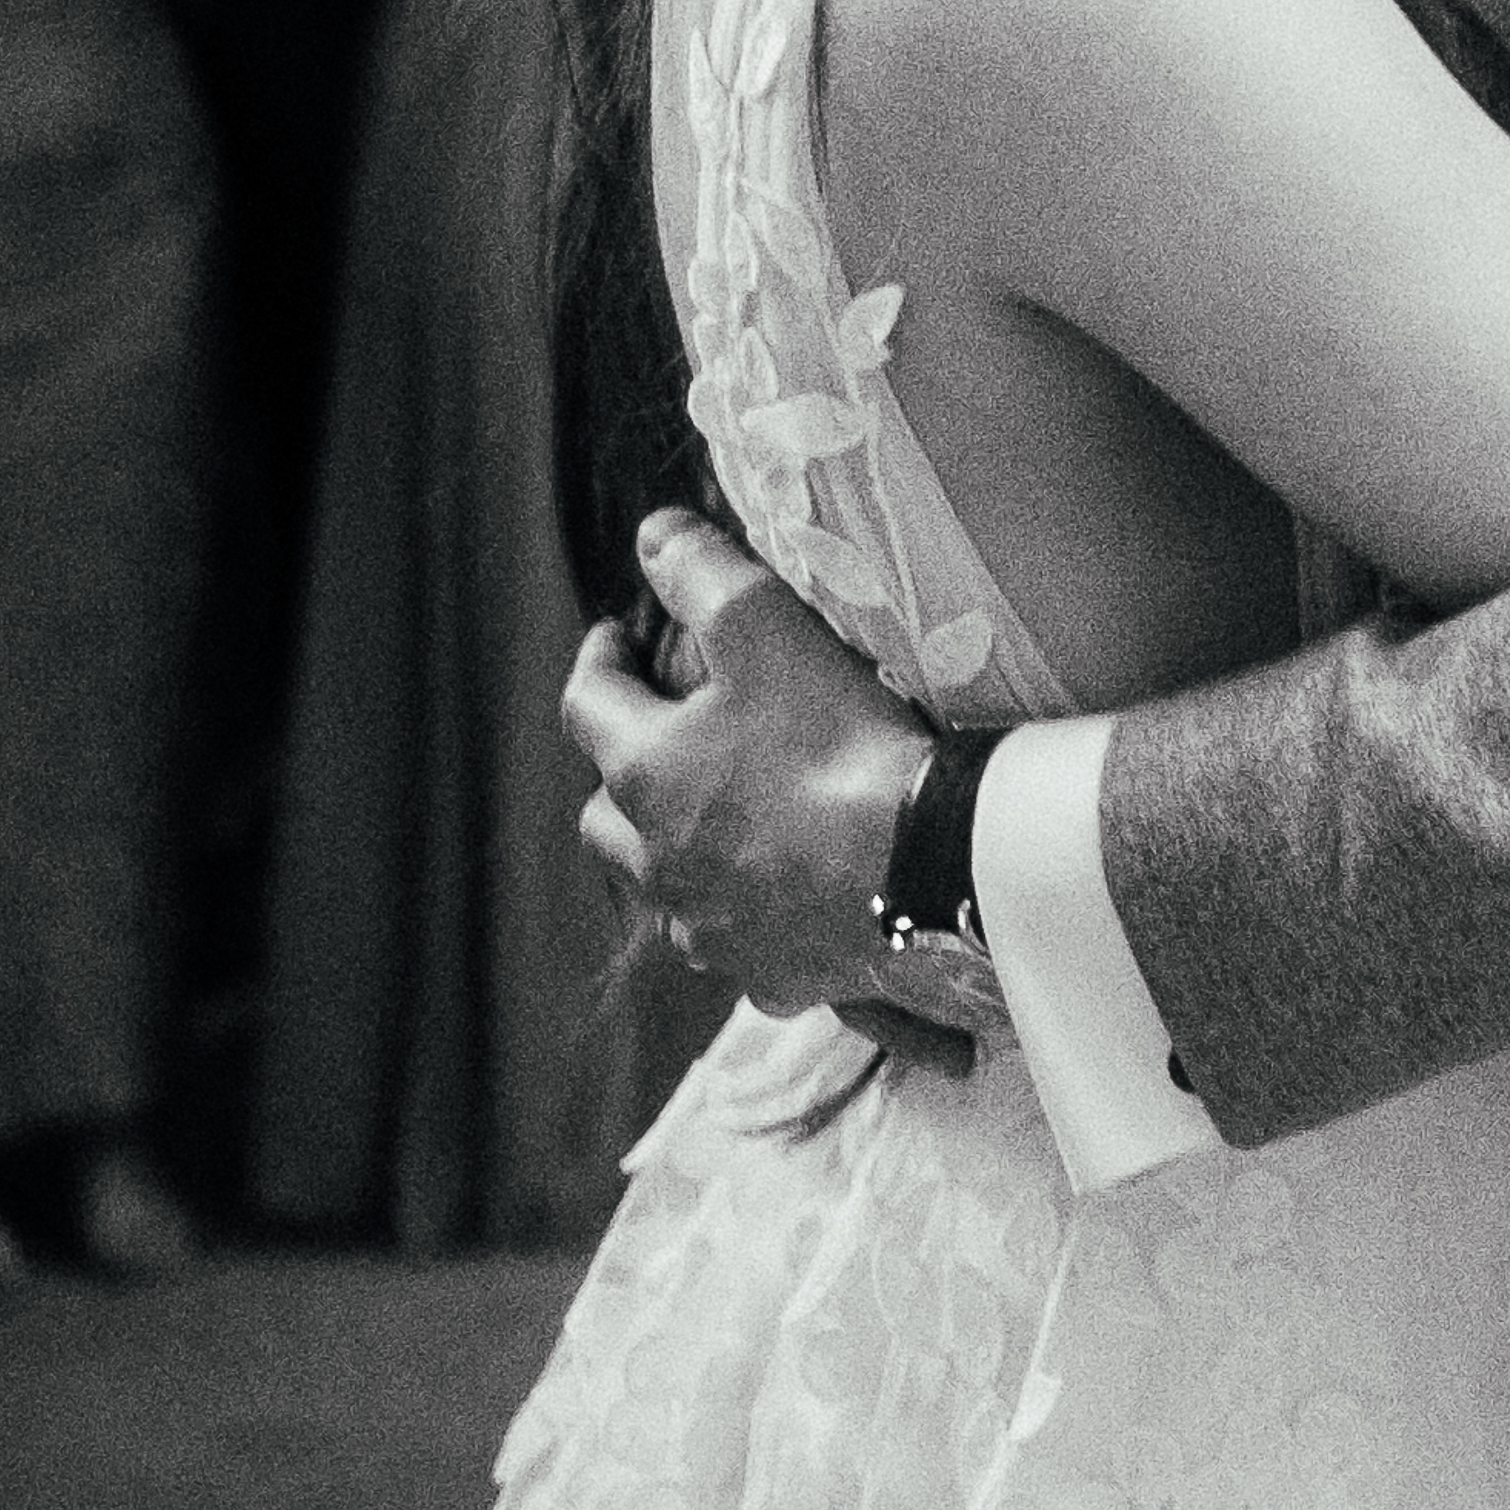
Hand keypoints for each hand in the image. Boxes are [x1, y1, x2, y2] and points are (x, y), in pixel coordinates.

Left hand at [567, 512, 935, 1019]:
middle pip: (602, 815)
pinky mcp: (768, 974)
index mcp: (645, 772)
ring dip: (671, 851)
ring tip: (713, 823)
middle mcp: (658, 860)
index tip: (615, 635)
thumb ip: (703, 574)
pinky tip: (778, 900)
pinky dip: (741, 916)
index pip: (587, 703)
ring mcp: (709, 926)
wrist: (922, 869)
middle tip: (658, 738)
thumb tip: (654, 536)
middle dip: (620, 772)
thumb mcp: (766, 629)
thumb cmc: (837, 746)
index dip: (597, 658)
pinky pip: (734, 945)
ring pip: (661, 888)